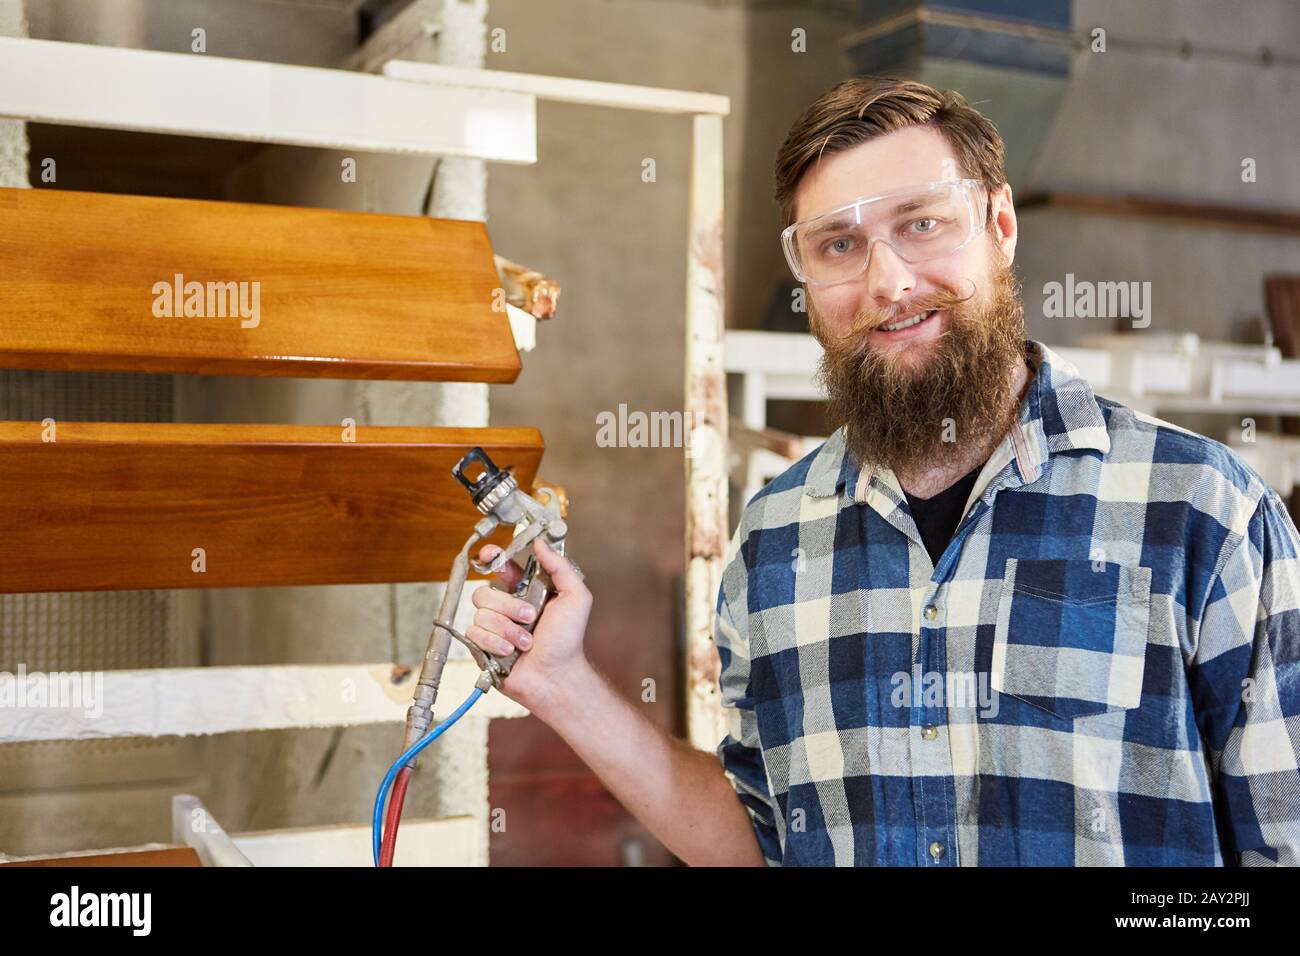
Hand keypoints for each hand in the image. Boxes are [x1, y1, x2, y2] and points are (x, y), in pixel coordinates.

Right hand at [468, 537, 592, 713]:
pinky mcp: (482, 645)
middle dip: (510, 607)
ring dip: (507, 630)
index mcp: (524, 590)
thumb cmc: (568, 641)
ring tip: (525, 643)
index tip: (490, 554)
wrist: (556, 676)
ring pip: (481, 614)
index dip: (491, 557)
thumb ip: (559, 567)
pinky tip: (510, 652)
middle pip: (486, 591)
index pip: (500, 566)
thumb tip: (540, 543)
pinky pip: (474, 633)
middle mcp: (506, 606)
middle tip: (531, 618)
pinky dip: (495, 643)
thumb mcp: (575, 597)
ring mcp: (493, 626)